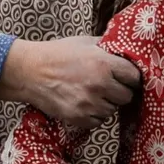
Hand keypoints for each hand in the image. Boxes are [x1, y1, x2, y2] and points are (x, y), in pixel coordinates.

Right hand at [0, 36, 140, 128]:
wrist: (29, 71)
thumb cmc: (56, 54)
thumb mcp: (83, 42)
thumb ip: (106, 47)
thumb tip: (125, 51)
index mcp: (104, 63)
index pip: (135, 77)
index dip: (130, 77)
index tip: (124, 77)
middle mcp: (100, 84)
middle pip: (127, 96)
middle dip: (119, 91)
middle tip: (106, 85)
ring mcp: (89, 103)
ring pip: (112, 110)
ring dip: (106, 104)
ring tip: (90, 93)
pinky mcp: (79, 118)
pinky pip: (98, 121)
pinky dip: (93, 114)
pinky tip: (82, 102)